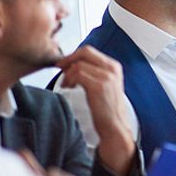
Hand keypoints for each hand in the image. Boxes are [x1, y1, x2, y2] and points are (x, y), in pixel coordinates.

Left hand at [56, 46, 135, 175]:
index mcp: (114, 66)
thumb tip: (73, 64)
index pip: (89, 51)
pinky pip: (78, 74)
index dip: (73, 55)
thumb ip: (94, 72)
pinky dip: (69, 80)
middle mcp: (112, 68)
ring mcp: (107, 76)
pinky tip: (70, 88)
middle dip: (68, 59)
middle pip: (84, 52)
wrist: (115, 125)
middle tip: (60, 69)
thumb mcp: (105, 85)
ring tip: (67, 84)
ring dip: (68, 74)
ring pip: (79, 64)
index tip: (64, 64)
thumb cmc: (107, 108)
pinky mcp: (99, 85)